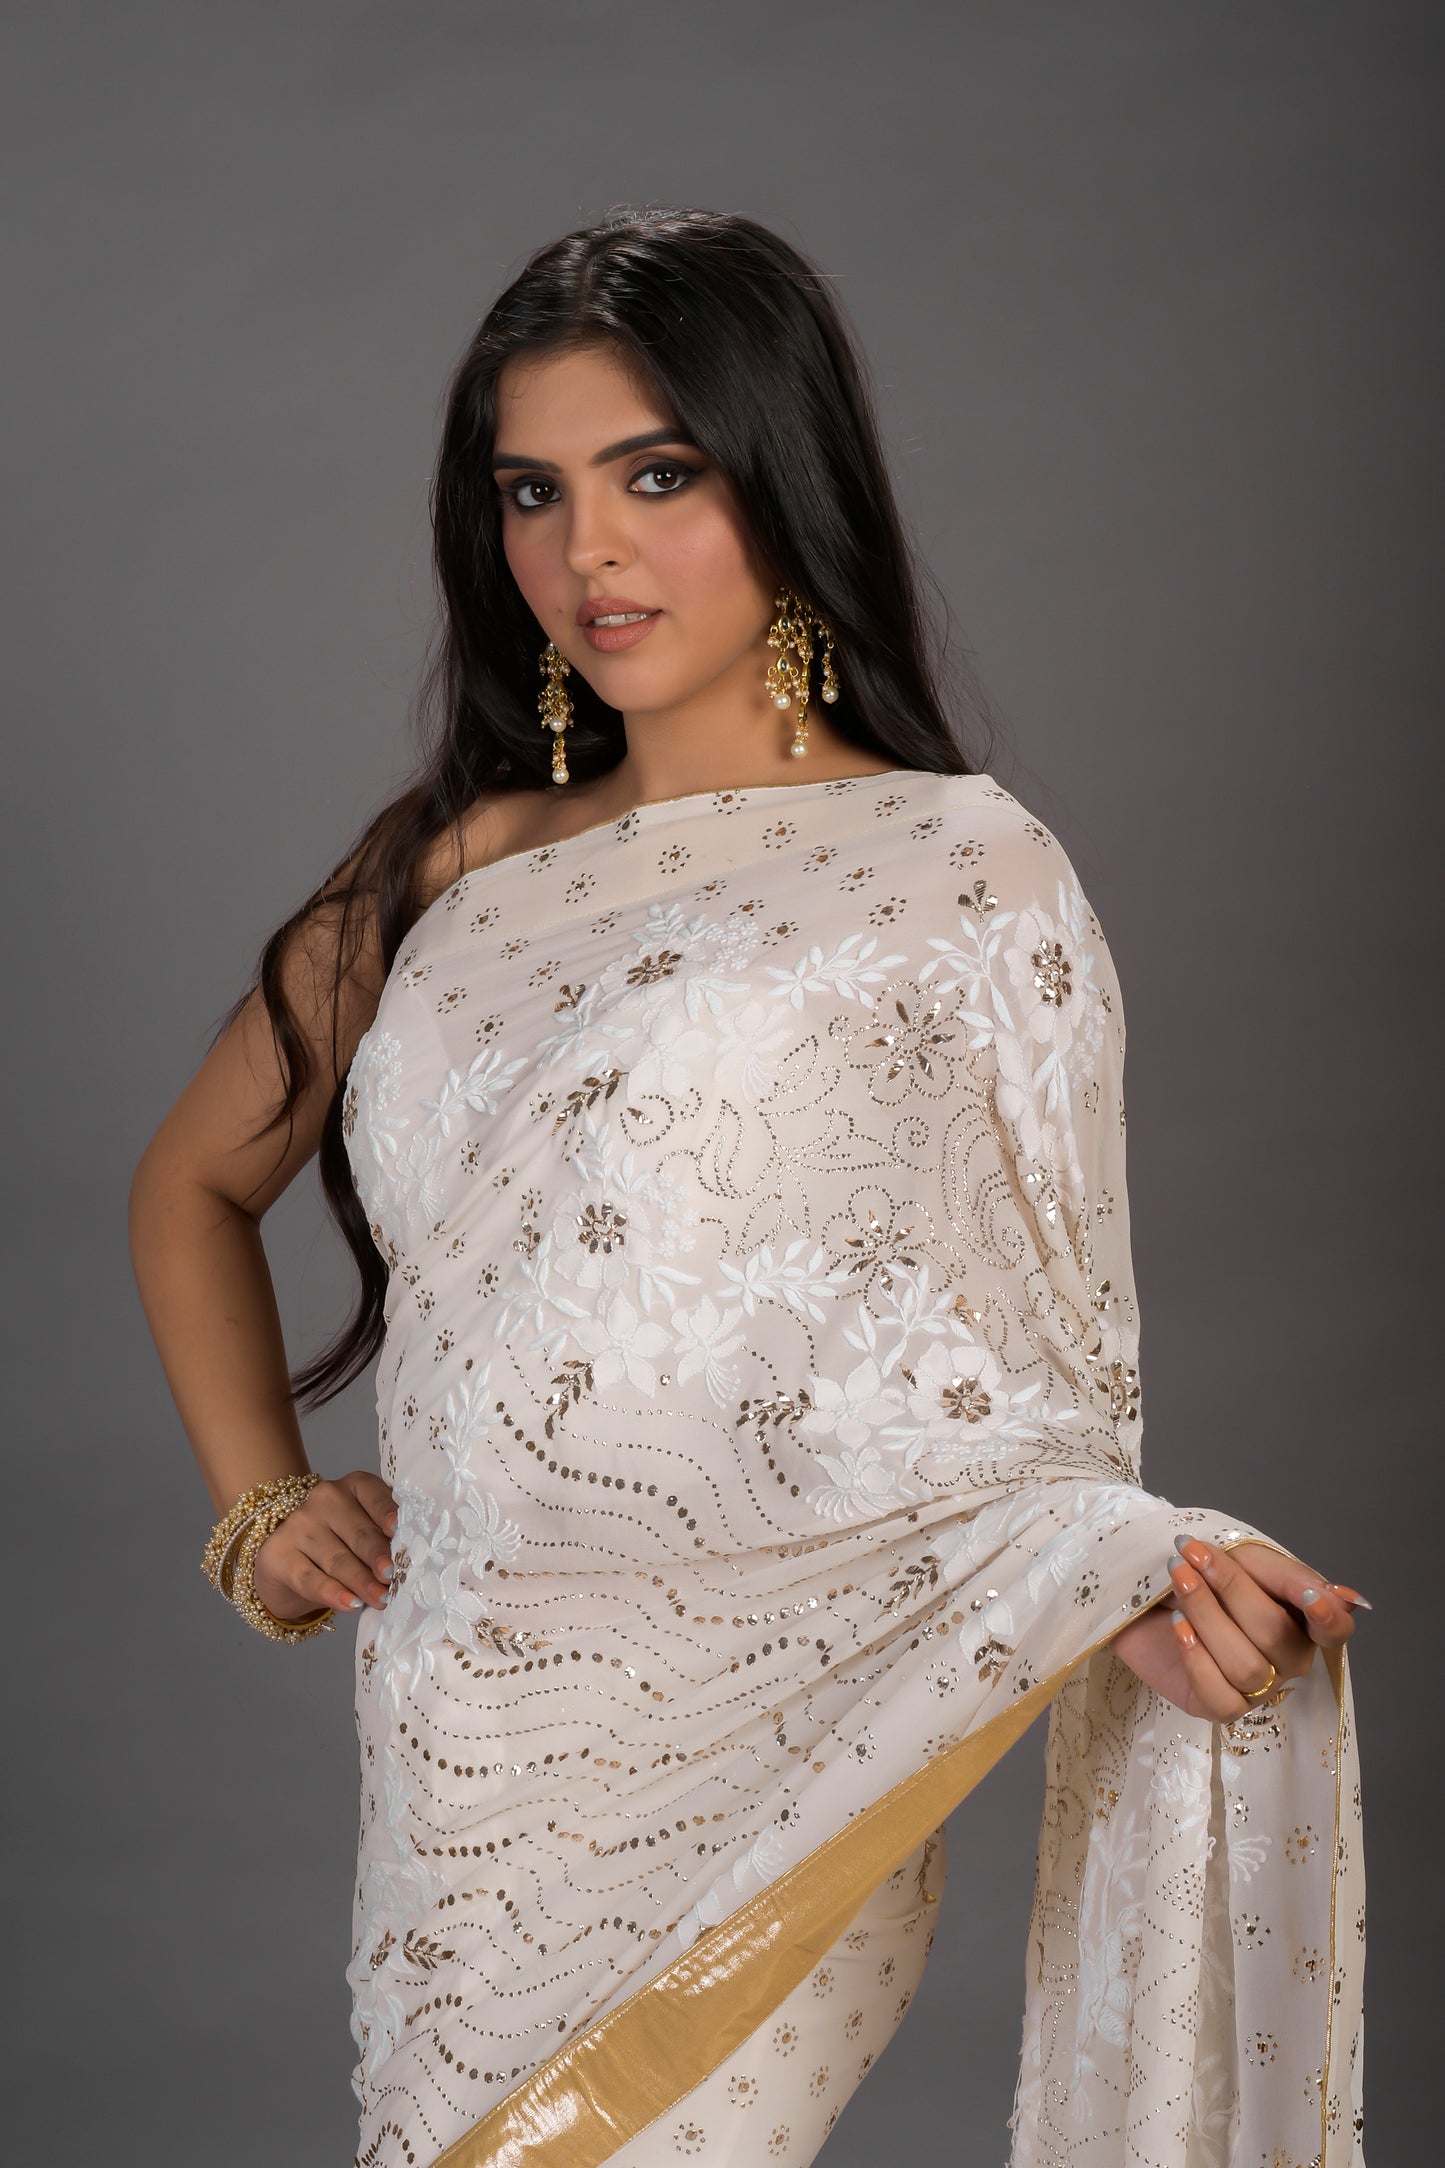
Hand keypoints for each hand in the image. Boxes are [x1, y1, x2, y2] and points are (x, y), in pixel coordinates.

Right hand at [251, 1470, 397, 1621]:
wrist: (289, 1560)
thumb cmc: (341, 1543)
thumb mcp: (364, 1532)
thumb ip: (383, 1539)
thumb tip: (406, 1564)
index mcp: (354, 1486)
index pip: (374, 1496)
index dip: (387, 1514)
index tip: (398, 1531)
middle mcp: (324, 1499)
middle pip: (358, 1533)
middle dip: (378, 1559)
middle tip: (394, 1579)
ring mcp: (298, 1524)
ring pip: (337, 1559)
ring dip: (362, 1582)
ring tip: (381, 1599)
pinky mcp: (278, 1553)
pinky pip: (310, 1578)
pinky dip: (332, 1593)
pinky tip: (350, 1604)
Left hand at [1111, 1537, 1363, 1720]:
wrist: (1141, 1584)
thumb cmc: (1203, 1570)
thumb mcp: (1247, 1558)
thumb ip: (1291, 1577)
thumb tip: (1346, 1599)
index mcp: (1303, 1620)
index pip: (1335, 1631)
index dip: (1329, 1619)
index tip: (1310, 1597)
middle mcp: (1286, 1660)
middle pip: (1276, 1637)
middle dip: (1230, 1589)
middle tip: (1192, 1555)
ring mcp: (1254, 1687)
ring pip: (1246, 1667)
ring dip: (1206, 1616)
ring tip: (1178, 1579)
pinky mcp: (1215, 1705)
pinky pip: (1220, 1698)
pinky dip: (1196, 1658)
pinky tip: (1177, 1626)